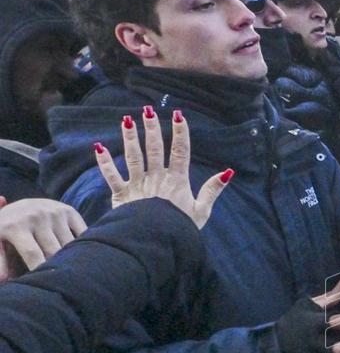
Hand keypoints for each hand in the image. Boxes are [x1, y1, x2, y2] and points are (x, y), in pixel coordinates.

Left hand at [0, 198, 86, 280]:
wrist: (22, 206)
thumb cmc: (7, 232)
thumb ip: (0, 261)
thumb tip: (4, 280)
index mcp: (15, 226)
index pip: (33, 253)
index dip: (40, 270)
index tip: (47, 284)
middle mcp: (36, 216)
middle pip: (53, 250)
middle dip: (56, 266)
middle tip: (60, 279)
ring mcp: (54, 212)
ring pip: (69, 244)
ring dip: (70, 257)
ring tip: (69, 268)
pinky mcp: (69, 211)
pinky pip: (82, 234)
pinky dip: (81, 246)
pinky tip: (77, 254)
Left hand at [95, 108, 231, 229]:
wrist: (156, 242)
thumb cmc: (181, 229)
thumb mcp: (202, 210)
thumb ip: (212, 190)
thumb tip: (227, 172)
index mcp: (177, 181)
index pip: (180, 152)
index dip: (180, 133)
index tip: (179, 116)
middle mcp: (156, 178)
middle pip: (155, 149)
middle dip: (152, 129)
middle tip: (148, 111)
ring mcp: (138, 185)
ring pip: (133, 157)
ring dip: (130, 138)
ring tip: (127, 121)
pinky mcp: (122, 195)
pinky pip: (112, 176)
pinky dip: (104, 163)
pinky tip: (98, 148)